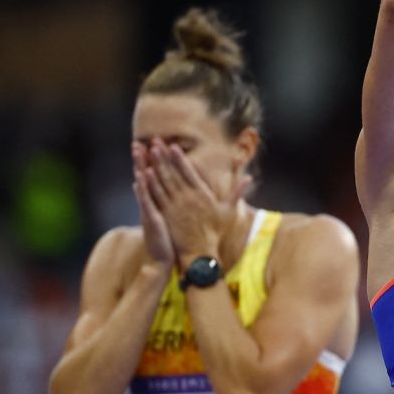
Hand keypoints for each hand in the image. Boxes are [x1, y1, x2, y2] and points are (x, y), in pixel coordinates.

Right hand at [132, 143, 174, 265]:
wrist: (163, 259)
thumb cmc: (169, 240)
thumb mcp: (167, 219)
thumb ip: (165, 205)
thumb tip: (167, 194)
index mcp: (156, 201)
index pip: (152, 178)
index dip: (150, 162)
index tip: (150, 146)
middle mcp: (150, 203)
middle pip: (145, 176)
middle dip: (142, 159)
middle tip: (138, 141)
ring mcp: (149, 208)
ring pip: (143, 183)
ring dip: (140, 166)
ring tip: (138, 149)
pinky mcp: (150, 217)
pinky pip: (146, 199)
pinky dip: (143, 186)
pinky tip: (141, 174)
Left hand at [141, 139, 250, 262]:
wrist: (200, 251)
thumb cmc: (215, 231)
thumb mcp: (229, 210)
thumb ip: (237, 192)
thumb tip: (249, 178)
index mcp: (202, 194)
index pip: (189, 171)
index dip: (180, 158)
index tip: (173, 146)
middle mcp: (188, 197)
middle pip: (173, 173)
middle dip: (163, 156)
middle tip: (155, 142)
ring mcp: (175, 205)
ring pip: (162, 181)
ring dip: (154, 165)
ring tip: (148, 152)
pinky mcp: (165, 214)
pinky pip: (156, 195)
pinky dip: (149, 184)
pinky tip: (143, 173)